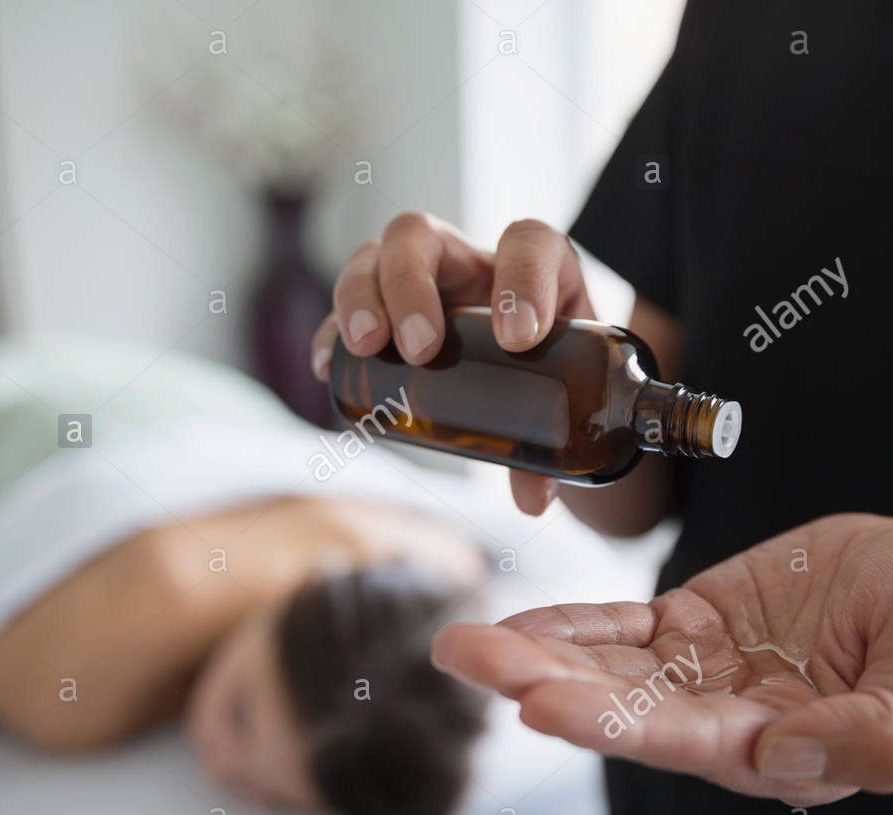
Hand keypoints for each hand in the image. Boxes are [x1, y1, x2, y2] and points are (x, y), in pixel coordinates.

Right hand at [309, 212, 596, 514]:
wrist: (540, 372)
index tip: (520, 339)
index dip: (524, 279)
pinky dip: (329, 332)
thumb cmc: (557, 371)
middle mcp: (467, 262)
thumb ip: (550, 441)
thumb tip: (532, 499)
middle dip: (412, 287)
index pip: (527, 242)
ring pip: (373, 258)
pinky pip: (343, 306)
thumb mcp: (568, 396)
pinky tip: (324, 365)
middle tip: (422, 349)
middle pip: (421, 237)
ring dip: (362, 300)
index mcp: (531, 269)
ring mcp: (418, 281)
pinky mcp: (383, 311)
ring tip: (368, 348)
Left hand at [432, 513, 892, 804]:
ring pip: (607, 666)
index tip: (537, 702)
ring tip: (463, 641)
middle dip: (540, 682)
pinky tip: (519, 618)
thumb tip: (781, 758)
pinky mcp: (692, 623)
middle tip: (466, 657)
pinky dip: (571, 620)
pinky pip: (622, 624)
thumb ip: (880, 731)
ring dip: (535, 652)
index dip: (608, 720)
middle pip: (621, 706)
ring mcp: (703, 670)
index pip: (681, 739)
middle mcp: (726, 718)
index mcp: (782, 747)